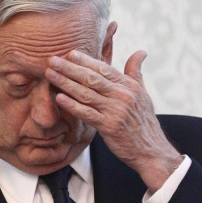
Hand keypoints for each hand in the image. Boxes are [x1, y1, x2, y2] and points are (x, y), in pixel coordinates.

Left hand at [45, 49, 183, 191]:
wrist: (151, 150)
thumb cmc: (143, 121)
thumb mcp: (142, 94)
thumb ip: (135, 72)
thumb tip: (141, 51)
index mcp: (129, 86)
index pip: (104, 69)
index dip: (85, 60)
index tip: (69, 52)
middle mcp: (123, 96)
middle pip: (92, 78)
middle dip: (70, 68)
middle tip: (52, 60)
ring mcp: (116, 111)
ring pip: (86, 93)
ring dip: (65, 83)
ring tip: (49, 74)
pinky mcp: (109, 126)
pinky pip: (87, 113)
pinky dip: (72, 105)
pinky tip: (58, 98)